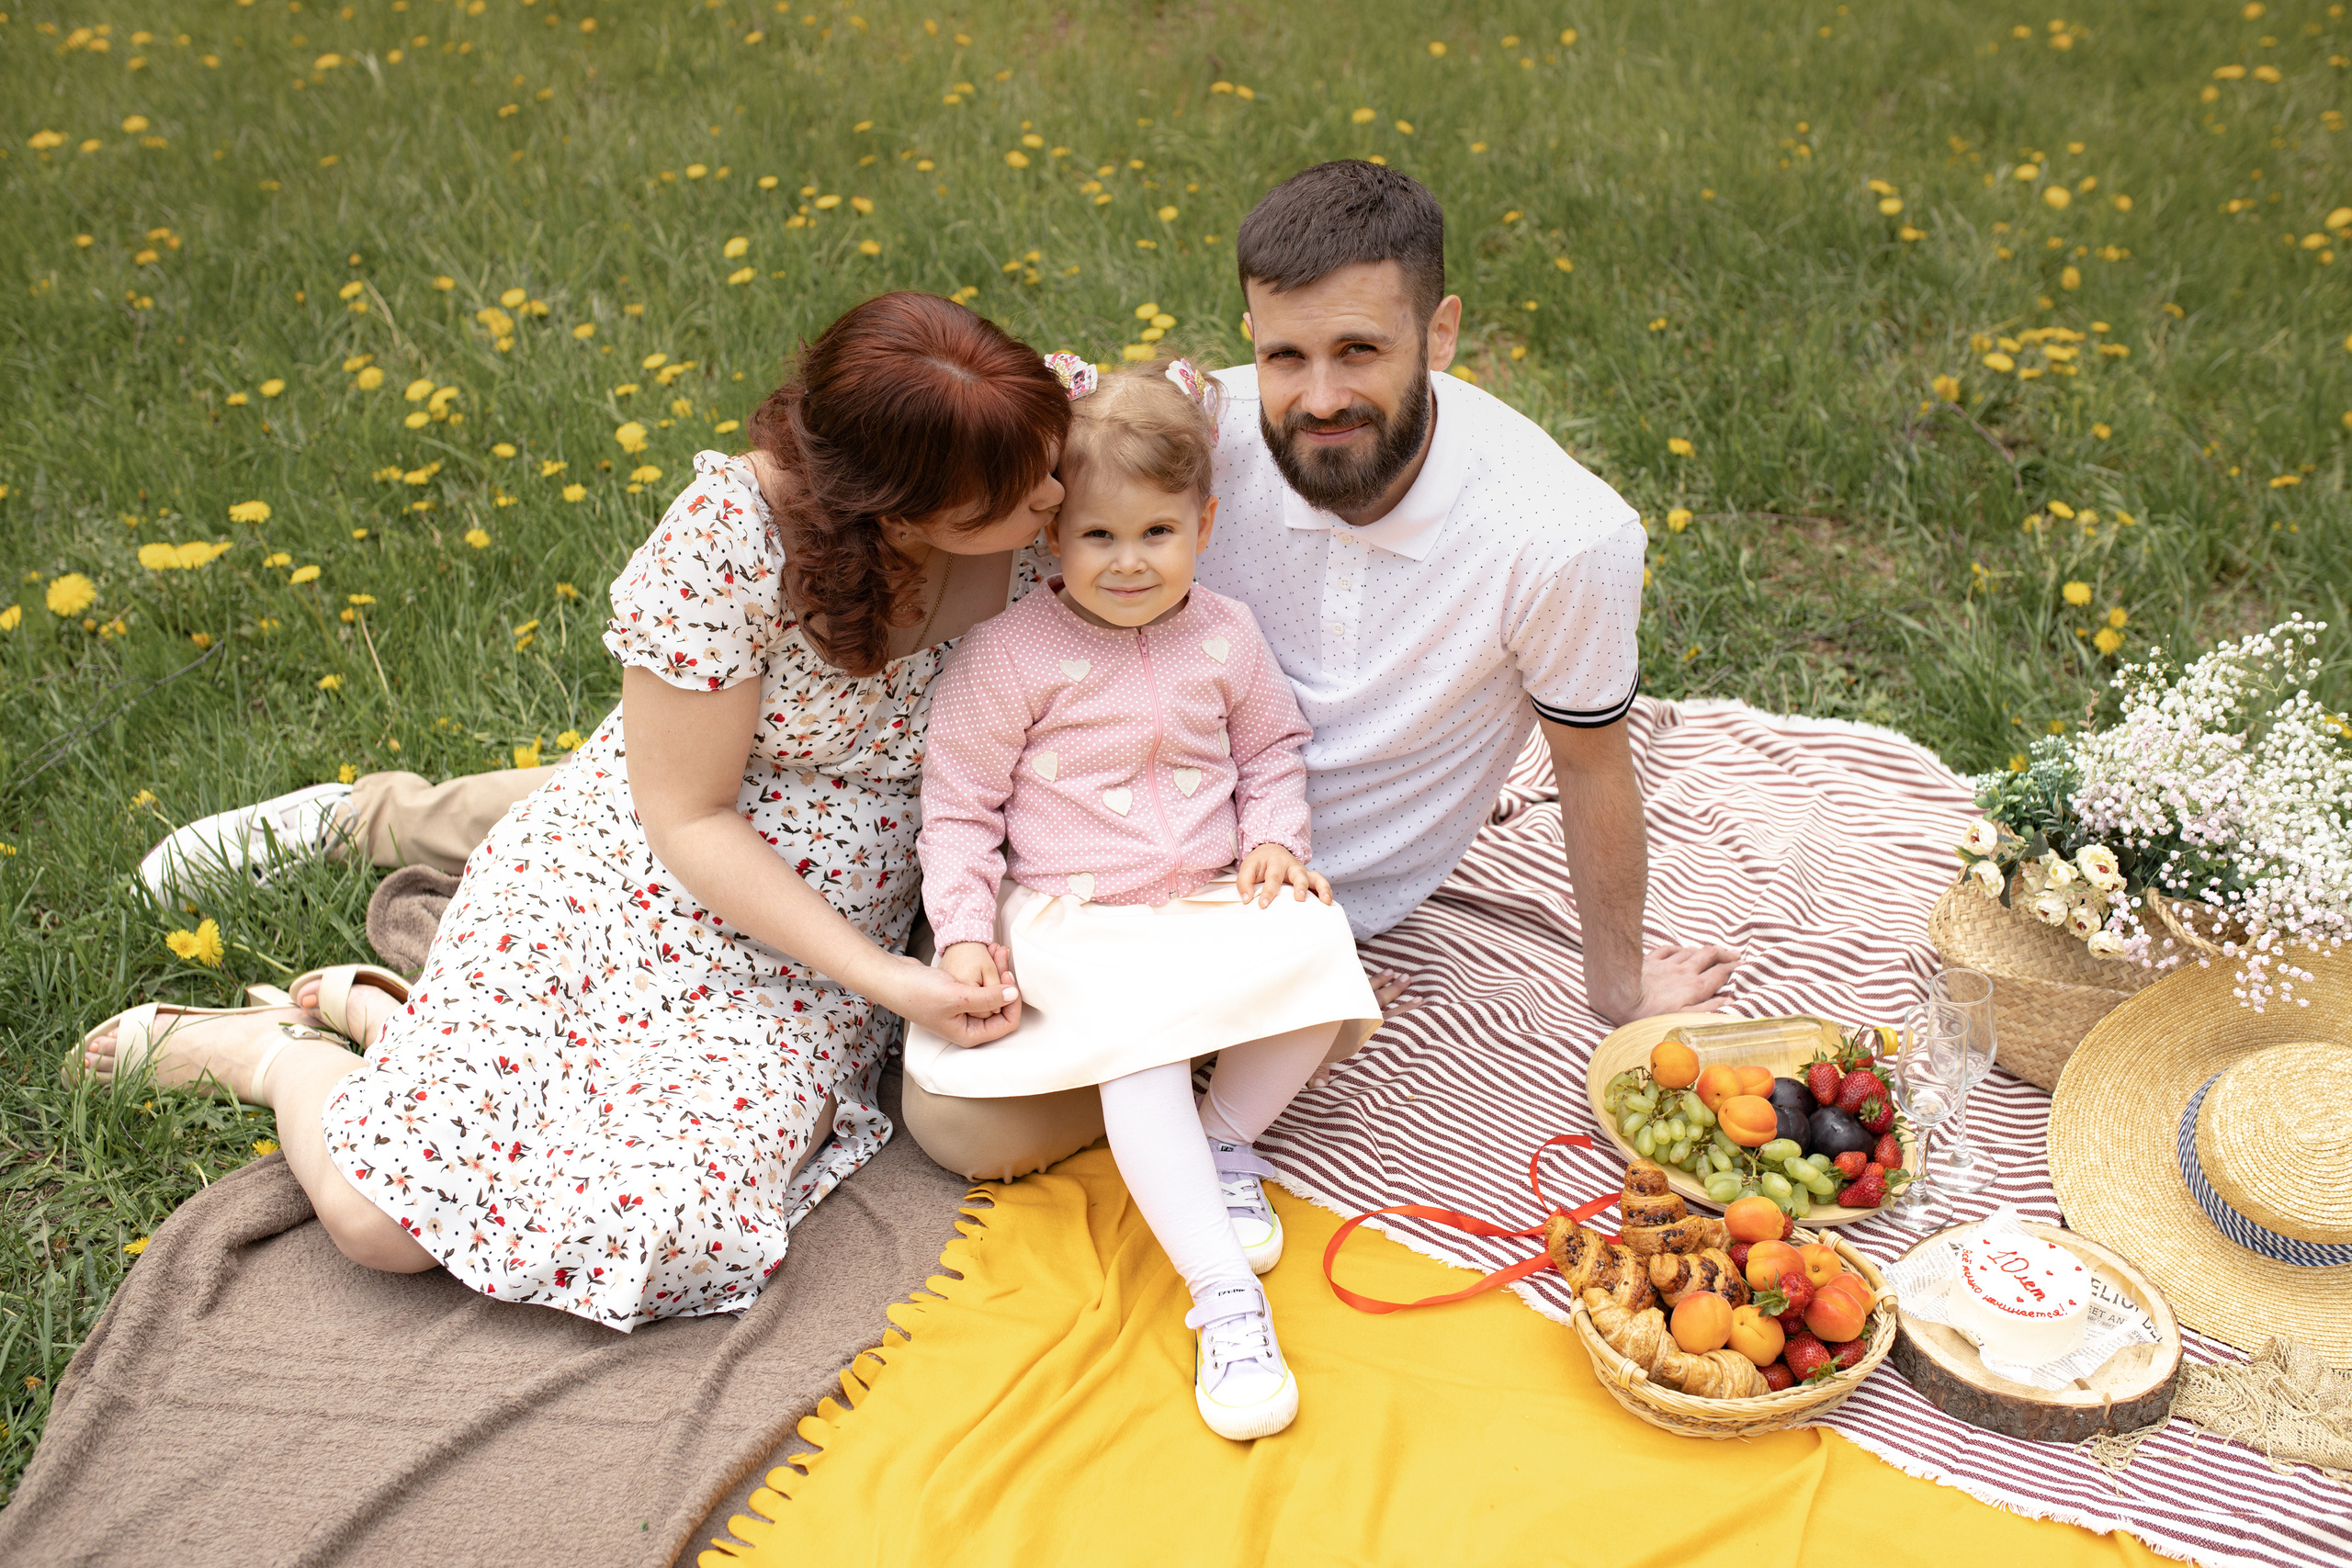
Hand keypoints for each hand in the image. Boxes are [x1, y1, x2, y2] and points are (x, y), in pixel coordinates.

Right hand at [886, 949, 1021, 1047]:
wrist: (891, 978)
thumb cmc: (918, 992)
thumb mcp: (958, 996)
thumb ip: (988, 998)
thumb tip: (1014, 995)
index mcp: (970, 1034)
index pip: (1007, 1023)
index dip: (1013, 1001)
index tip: (1008, 977)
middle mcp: (969, 1025)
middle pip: (1002, 1007)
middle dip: (1006, 981)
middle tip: (1003, 955)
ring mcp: (963, 1011)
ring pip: (992, 993)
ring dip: (997, 971)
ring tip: (997, 949)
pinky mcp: (958, 997)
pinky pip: (981, 985)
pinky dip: (986, 970)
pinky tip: (988, 952)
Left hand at [1235, 843, 1331, 907]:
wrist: (1273, 850)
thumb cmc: (1260, 862)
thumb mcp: (1247, 867)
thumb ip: (1244, 882)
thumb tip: (1247, 899)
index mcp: (1276, 862)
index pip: (1273, 878)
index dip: (1268, 892)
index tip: (1263, 905)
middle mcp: (1292, 866)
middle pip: (1299, 874)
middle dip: (1300, 886)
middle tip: (1299, 898)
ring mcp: (1303, 872)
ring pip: (1316, 877)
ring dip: (1321, 888)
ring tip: (1325, 901)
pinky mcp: (1310, 878)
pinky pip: (1321, 883)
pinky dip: (1327, 892)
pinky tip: (1328, 904)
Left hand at [1591, 942, 1742, 1026]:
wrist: (1617, 995)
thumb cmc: (1649, 1014)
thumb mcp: (1682, 1019)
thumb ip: (1708, 1010)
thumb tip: (1730, 1001)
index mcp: (1695, 987)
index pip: (1720, 974)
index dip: (1734, 968)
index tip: (1743, 964)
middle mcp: (1684, 972)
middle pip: (1709, 956)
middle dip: (1724, 954)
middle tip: (1735, 954)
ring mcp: (1667, 963)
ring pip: (1691, 951)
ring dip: (1704, 950)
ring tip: (1712, 951)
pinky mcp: (1650, 959)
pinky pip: (1668, 948)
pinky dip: (1679, 948)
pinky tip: (1681, 949)